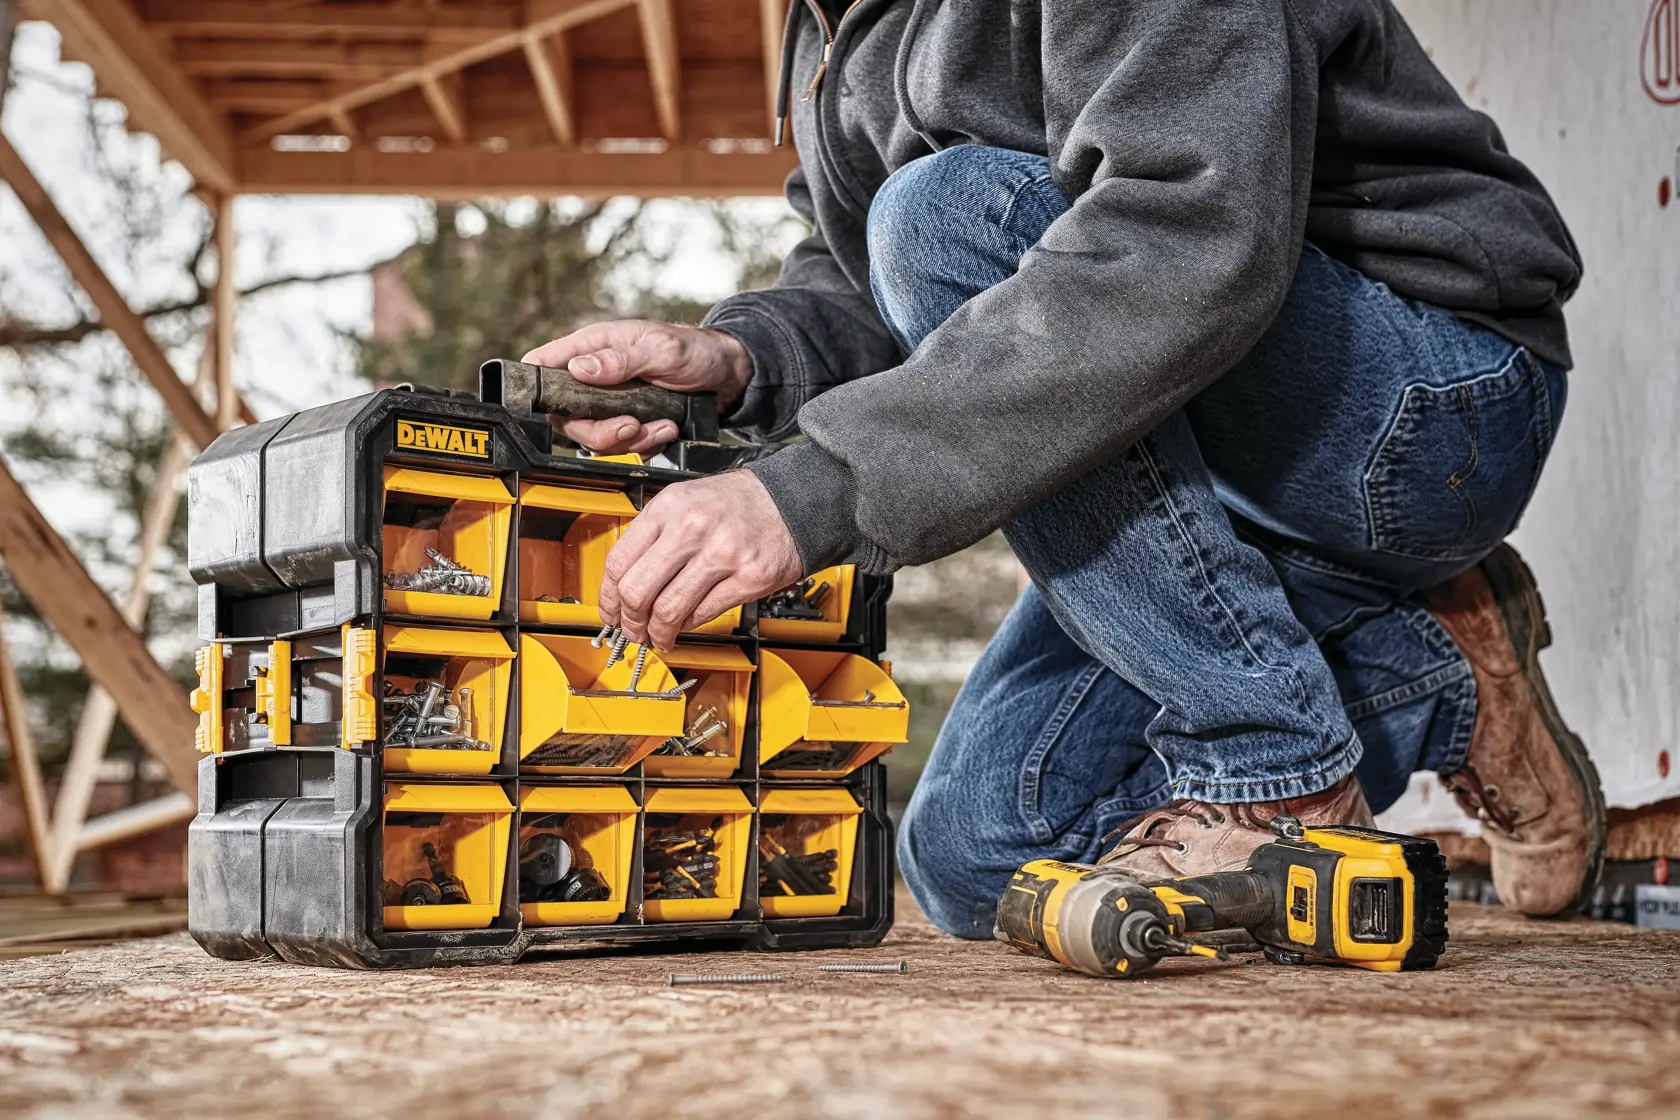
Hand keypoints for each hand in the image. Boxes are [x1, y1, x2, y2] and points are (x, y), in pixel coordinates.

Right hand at [522, 320, 751, 454]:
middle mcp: (593, 376)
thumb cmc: (694, 349)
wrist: (726, 374)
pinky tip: (665, 429)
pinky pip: (620, 446)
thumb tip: (579, 368)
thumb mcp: (661, 350)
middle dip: (599, 431)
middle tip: (631, 426)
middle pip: (565, 417)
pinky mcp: (626, 421)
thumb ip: (620, 359)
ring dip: (628, 441)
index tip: (559, 409)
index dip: (537, 388)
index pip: (542, 364)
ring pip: (593, 438)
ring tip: (660, 425)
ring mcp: (608, 402)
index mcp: (592, 347)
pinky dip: (644, 445)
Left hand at [600, 471, 801, 649]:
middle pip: (638, 591)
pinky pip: (704, 613)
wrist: (790, 500)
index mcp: (669, 508)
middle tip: (633, 630)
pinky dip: (689, 626)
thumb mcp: (684, 502)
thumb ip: (653, 536)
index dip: (608, 597)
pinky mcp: (749, 578)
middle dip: (630, 621)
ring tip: (659, 636)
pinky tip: (686, 624)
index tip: (610, 612)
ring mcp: (722, 554)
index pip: (619, 562)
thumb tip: (624, 583)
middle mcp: (692, 529)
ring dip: (658, 632)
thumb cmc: (736, 504)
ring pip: (669, 610)